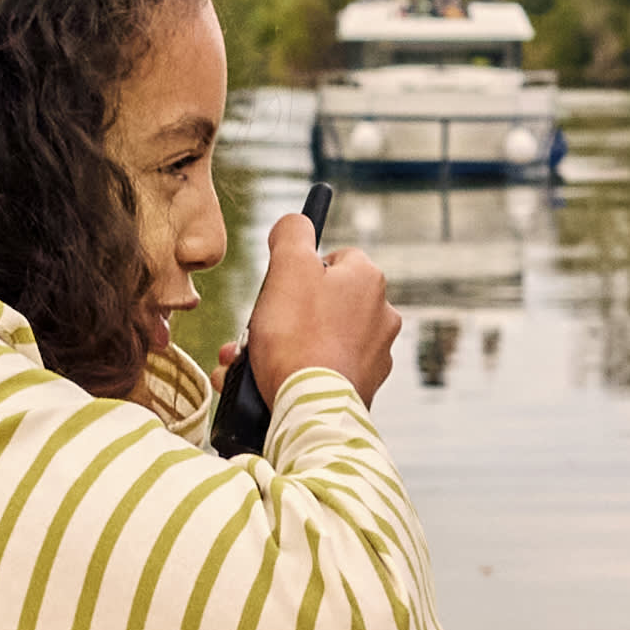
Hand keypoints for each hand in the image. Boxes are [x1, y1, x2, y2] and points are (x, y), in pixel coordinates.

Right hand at [236, 213, 394, 409]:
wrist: (311, 407)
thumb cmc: (299, 336)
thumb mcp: (289, 267)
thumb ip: (292, 233)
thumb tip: (296, 222)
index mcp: (369, 280)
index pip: (332, 258)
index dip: (298, 270)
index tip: (278, 289)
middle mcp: (381, 316)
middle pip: (321, 302)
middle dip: (282, 315)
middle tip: (254, 331)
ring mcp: (375, 356)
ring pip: (316, 339)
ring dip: (280, 347)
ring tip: (248, 363)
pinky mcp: (361, 388)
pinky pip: (321, 372)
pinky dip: (295, 375)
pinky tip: (265, 386)